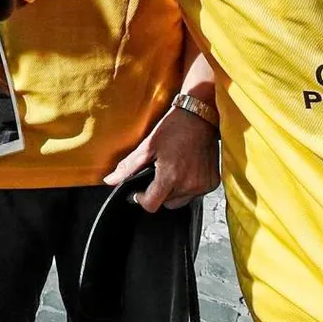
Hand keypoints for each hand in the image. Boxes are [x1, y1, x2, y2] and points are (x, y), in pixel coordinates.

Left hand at [103, 103, 219, 213]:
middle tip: (159, 173)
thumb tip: (110, 181)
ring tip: (173, 170)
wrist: (200, 116)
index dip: (142, 199)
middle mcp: (188, 185)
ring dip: (174, 191)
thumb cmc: (174, 128)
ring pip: (181, 201)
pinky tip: (186, 169)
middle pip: (166, 204)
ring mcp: (202, 185)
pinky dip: (188, 186)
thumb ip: (128, 167)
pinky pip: (195, 194)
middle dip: (159, 193)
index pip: (151, 205)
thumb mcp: (147, 146)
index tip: (140, 190)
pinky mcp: (212, 183)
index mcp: (170, 177)